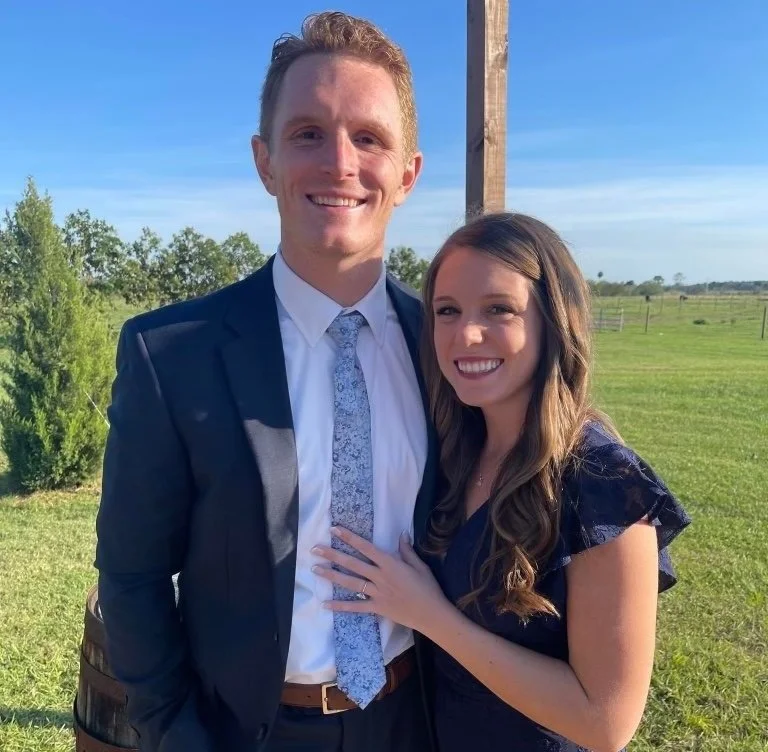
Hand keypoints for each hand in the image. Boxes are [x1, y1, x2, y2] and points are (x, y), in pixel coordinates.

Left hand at [312, 527, 449, 635]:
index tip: (335, 530)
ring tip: (315, 569)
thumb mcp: (419, 566)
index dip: (350, 538)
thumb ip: (406, 551)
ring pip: (350, 582)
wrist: (432, 614)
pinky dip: (340, 606)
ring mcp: (377, 593)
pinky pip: (355, 607)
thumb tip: (401, 534)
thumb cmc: (428, 588)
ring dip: (332, 575)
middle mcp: (380, 577)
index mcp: (390, 564)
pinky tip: (325, 603)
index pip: (366, 547)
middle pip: (353, 563)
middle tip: (315, 548)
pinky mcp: (377, 608)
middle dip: (333, 554)